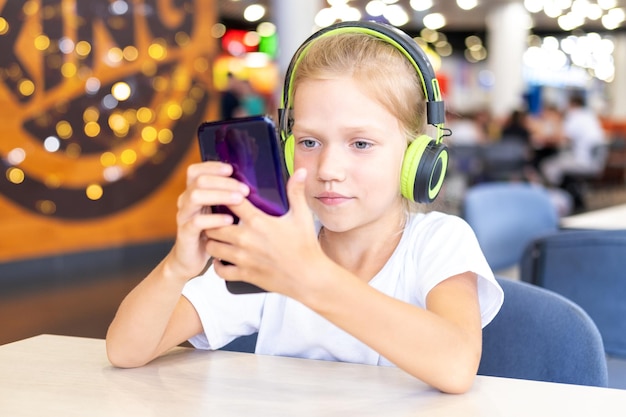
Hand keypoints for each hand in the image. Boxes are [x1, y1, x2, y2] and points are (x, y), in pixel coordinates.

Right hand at [166, 161, 249, 281]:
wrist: (191, 259)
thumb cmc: (211, 232)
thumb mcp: (219, 211)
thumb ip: (228, 197)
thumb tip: (252, 184)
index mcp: (193, 192)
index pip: (196, 171)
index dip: (212, 167)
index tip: (231, 169)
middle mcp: (186, 201)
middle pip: (199, 180)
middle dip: (224, 182)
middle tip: (244, 189)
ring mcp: (184, 216)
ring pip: (195, 196)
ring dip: (220, 195)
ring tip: (239, 200)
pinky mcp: (185, 233)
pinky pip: (197, 222)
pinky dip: (214, 219)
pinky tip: (229, 221)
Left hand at [205, 169, 325, 296]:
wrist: (309, 277)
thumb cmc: (306, 246)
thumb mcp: (302, 216)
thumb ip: (296, 192)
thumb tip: (300, 171)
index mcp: (258, 221)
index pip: (230, 202)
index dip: (224, 196)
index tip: (225, 195)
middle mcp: (246, 239)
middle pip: (213, 225)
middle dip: (213, 221)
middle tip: (217, 218)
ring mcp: (243, 258)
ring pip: (212, 247)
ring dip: (213, 241)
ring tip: (218, 237)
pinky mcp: (244, 274)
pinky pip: (219, 270)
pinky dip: (218, 265)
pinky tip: (222, 260)